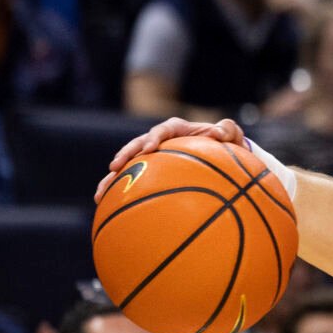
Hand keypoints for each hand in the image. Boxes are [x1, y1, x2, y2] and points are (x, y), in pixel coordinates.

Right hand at [96, 118, 245, 201]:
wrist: (221, 153)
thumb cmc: (226, 142)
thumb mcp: (232, 134)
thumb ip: (228, 130)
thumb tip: (220, 133)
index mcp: (176, 128)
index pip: (162, 130)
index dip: (154, 138)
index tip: (149, 149)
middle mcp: (159, 140)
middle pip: (136, 145)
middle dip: (125, 155)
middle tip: (115, 167)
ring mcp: (151, 156)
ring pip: (127, 165)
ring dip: (112, 178)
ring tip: (100, 192)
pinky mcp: (148, 170)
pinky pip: (130, 180)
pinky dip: (117, 190)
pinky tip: (104, 204)